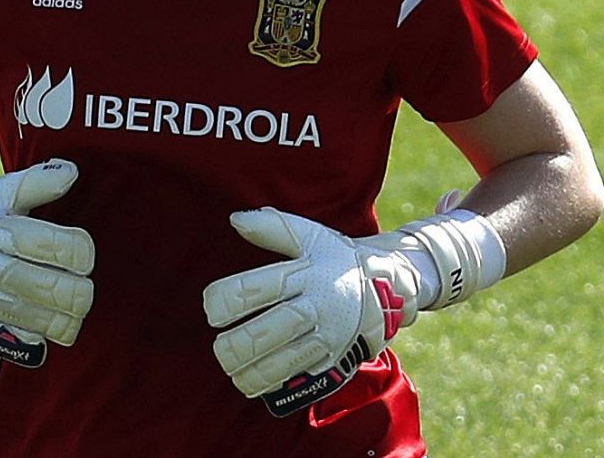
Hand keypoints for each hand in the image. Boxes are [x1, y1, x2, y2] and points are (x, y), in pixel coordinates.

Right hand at [0, 157, 94, 366]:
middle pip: (45, 287)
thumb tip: (72, 173)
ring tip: (77, 310)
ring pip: (35, 319)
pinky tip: (58, 328)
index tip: (85, 255)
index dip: (80, 252)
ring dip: (67, 318)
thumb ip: (40, 182)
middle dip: (78, 292)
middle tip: (86, 287)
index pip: (51, 245)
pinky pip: (18, 341)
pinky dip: (44, 338)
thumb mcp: (5, 191)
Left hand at [202, 208, 421, 415]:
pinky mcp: (336, 356)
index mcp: (305, 272)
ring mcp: (328, 334)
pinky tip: (254, 381)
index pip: (254, 288)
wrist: (391, 284)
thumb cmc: (338, 259)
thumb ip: (272, 228)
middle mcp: (317, 305)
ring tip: (232, 369)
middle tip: (219, 346)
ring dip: (250, 371)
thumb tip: (235, 219)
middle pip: (268, 331)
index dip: (223, 301)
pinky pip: (300, 378)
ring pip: (283, 362)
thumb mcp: (311, 236)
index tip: (213, 310)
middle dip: (235, 345)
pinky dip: (272, 384)